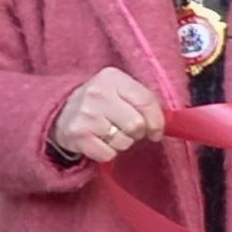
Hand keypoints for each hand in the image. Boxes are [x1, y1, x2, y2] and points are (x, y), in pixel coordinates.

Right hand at [50, 66, 167, 163]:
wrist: (59, 112)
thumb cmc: (100, 103)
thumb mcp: (120, 91)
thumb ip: (144, 100)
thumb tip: (171, 121)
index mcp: (112, 78)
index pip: (147, 101)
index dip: (157, 121)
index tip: (156, 130)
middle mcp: (97, 93)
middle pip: (137, 124)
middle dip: (138, 132)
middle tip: (128, 130)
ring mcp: (85, 114)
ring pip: (124, 141)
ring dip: (122, 143)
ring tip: (110, 133)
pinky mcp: (77, 135)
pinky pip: (108, 154)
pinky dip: (107, 153)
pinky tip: (99, 141)